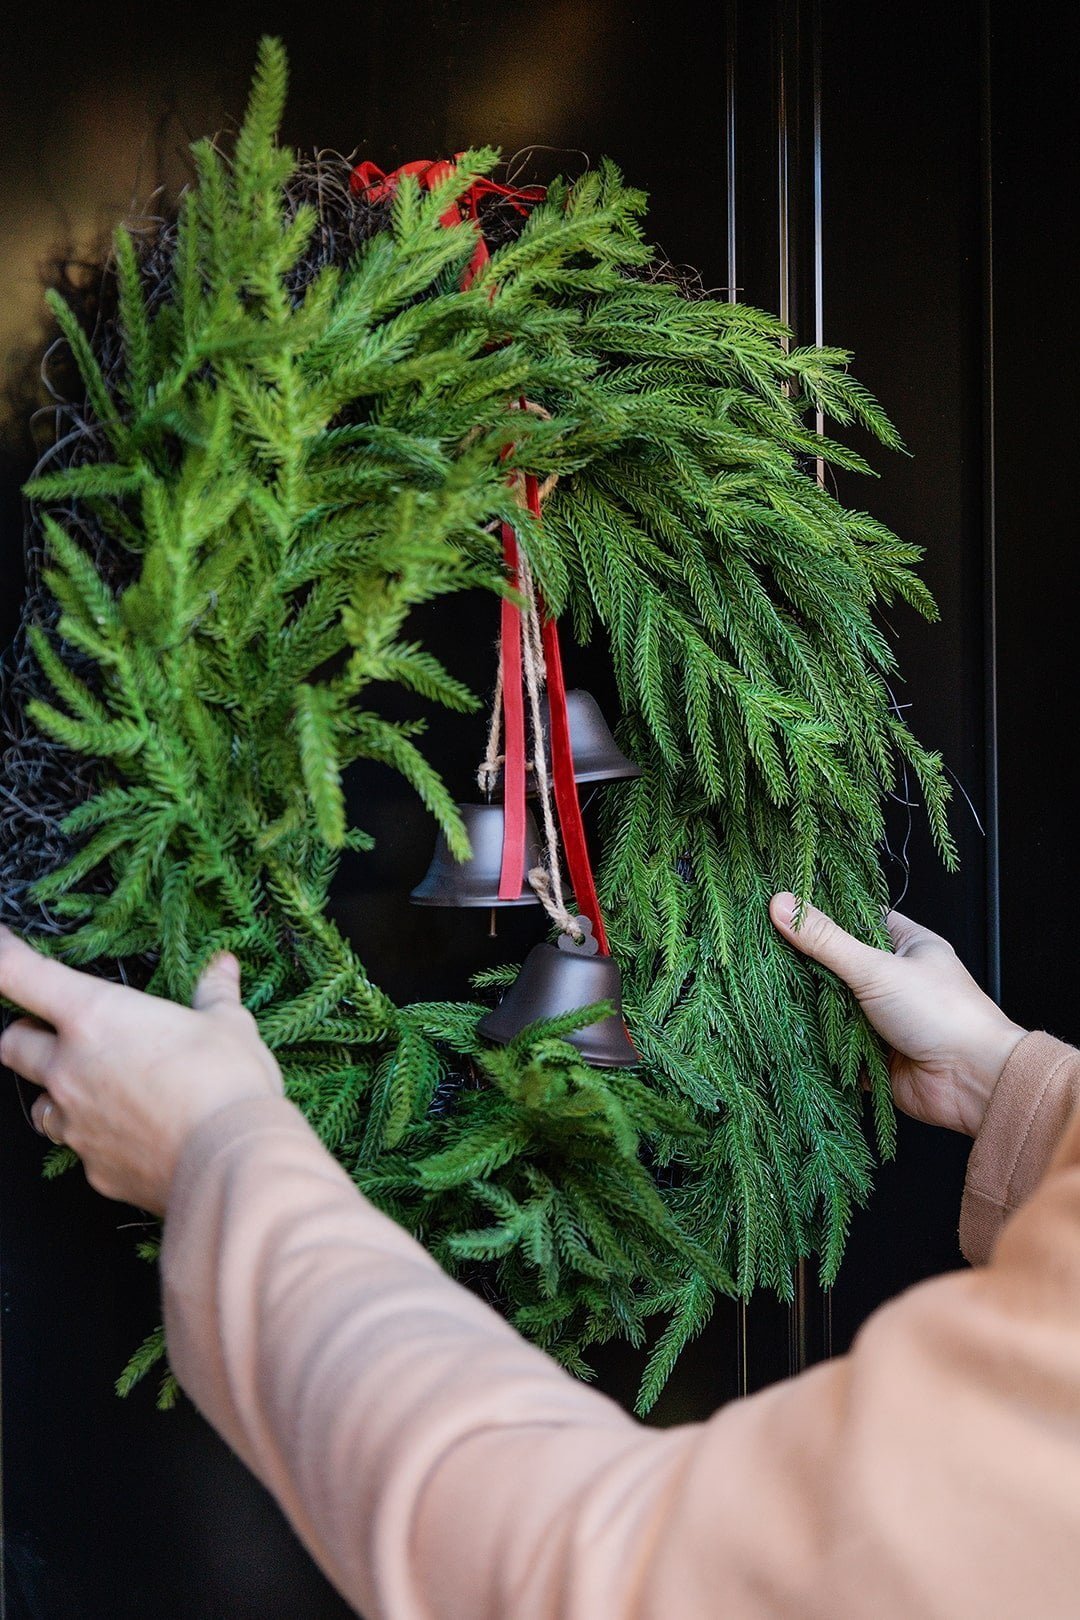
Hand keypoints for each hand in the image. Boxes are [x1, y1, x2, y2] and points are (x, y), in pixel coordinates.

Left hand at [0, 928, 282, 1213]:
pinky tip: (135, 1134)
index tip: (2, 943)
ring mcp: (75, 1124)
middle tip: (62, 1029)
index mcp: (95, 1017)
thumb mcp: (229, 1026)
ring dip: (57, 1091)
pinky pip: (80, 1148)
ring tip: (100, 1088)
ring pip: (39, 1103)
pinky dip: (97, 1137)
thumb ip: (215, 994)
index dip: (1, 953)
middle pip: (12, 1043)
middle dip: (28, 1032)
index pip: (19, 975)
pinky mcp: (92, 1169)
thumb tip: (222, 967)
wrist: (231, 1163)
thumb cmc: (226, 1084)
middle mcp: (70, 1069)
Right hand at [769, 893, 1026, 1136]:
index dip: (824, 914)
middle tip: (764, 951)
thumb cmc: (939, 1013)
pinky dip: (820, 1047)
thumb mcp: (876, 968)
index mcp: (909, 946)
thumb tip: (780, 903)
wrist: (973, 1082)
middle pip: (842, 965)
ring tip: (767, 992)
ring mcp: (887, 1020)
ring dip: (813, 1008)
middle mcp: (898, 980)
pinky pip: (839, 1048)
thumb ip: (825, 940)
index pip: (860, 919)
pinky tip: (786, 1035)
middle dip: (810, 966)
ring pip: (837, 1008)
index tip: (783, 908)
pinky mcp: (877, 1056)